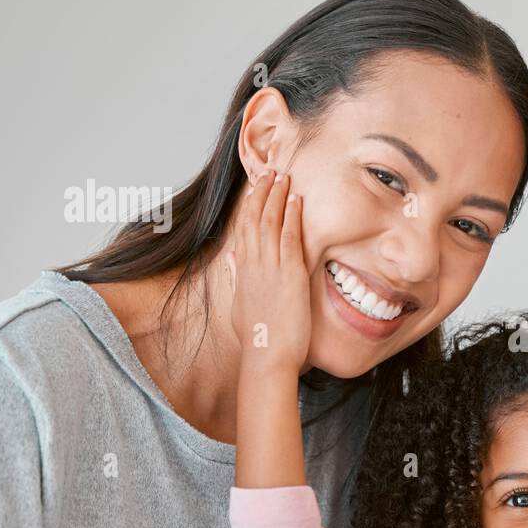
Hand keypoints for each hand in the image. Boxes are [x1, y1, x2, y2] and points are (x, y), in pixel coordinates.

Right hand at [227, 171, 310, 374]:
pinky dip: (292, 216)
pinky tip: (296, 200)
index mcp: (242, 271)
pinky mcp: (289, 275)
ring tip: (283, 175)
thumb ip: (236, 277)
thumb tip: (231, 258)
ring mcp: (270, 268)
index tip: (256, 186)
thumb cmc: (257, 336)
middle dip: (262, 192)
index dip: (250, 205)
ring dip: (277, 196)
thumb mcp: (241, 304)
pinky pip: (290, 238)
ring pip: (270, 222)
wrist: (266, 356)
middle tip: (269, 170)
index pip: (243, 229)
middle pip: (254, 218)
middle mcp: (252, 265)